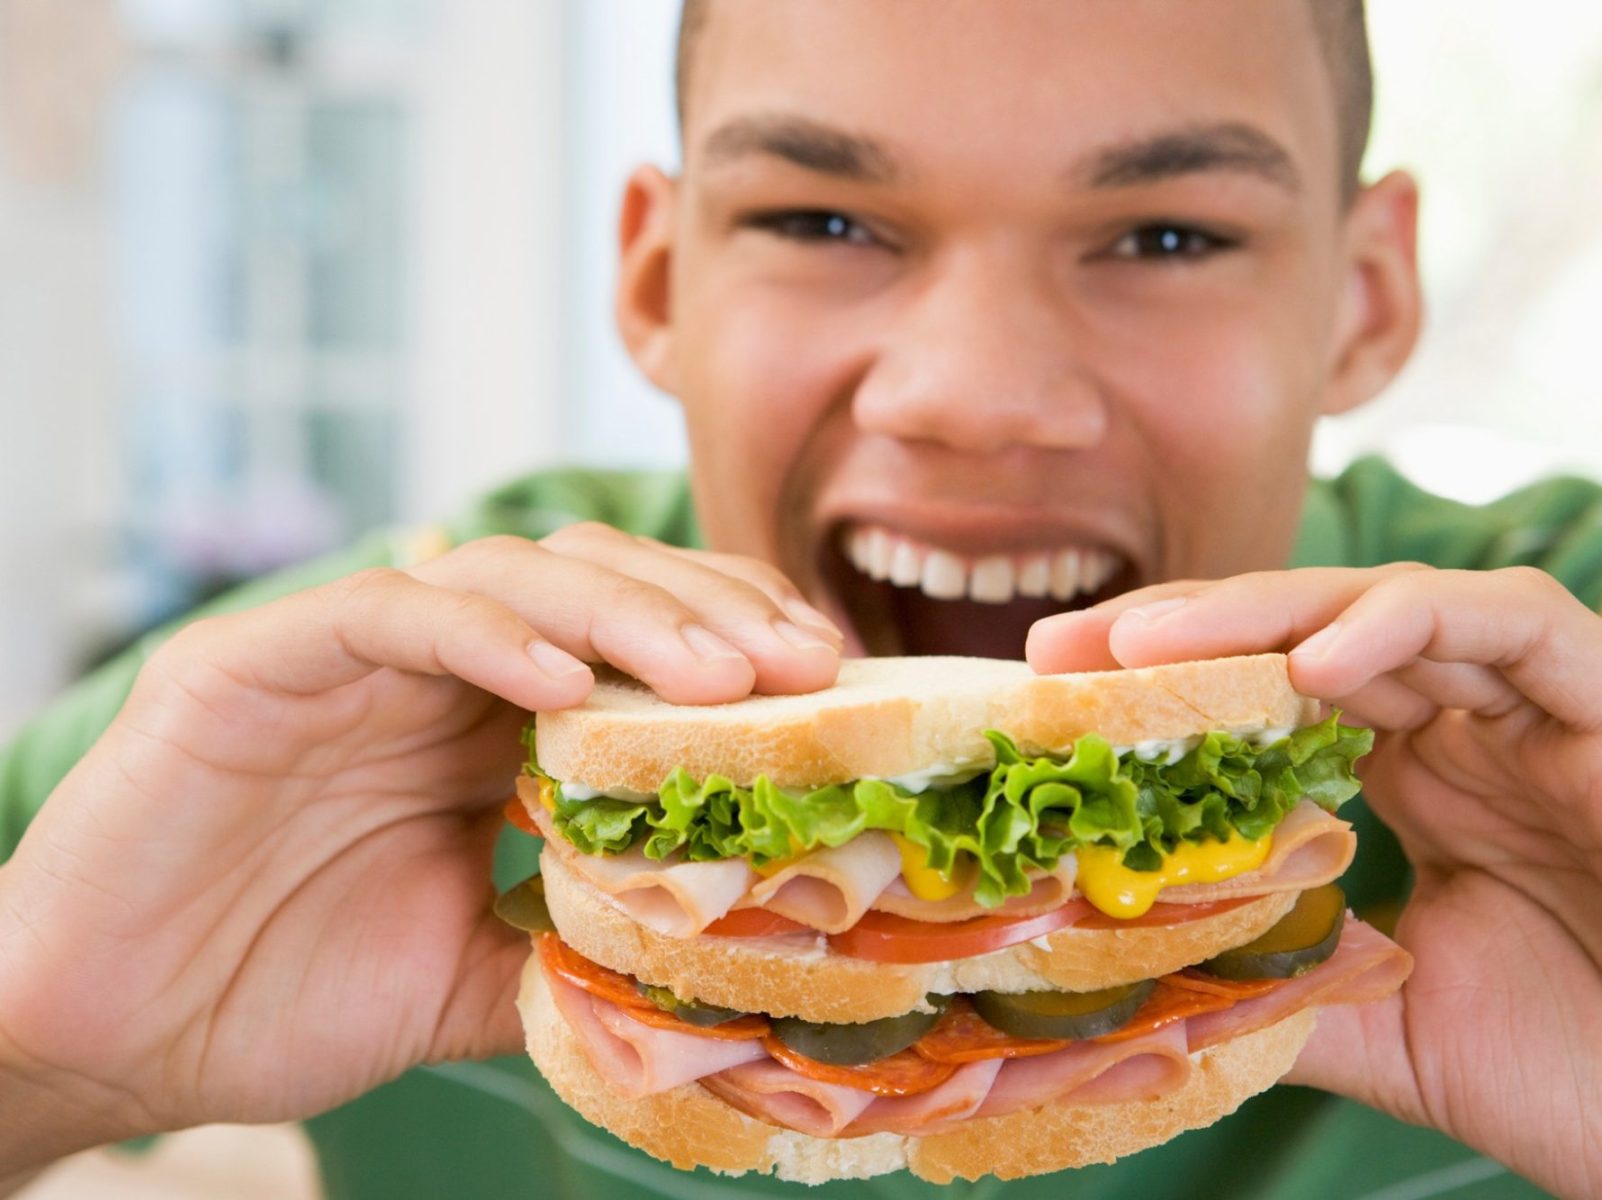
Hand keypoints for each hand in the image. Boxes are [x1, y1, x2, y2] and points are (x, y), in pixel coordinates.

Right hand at [0, 525, 840, 1168]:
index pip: (634, 640)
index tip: (831, 688)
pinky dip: (489, 633)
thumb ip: (574, 935)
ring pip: (510, 574)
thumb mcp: (473, 975)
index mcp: (487, 725)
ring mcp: (347, 654)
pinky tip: (568, 683)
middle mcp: (432, 670)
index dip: (736, 646)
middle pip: (597, 584)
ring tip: (719, 674)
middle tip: (804, 665)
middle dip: (709, 614)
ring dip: (627, 613)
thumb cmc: (279, 997)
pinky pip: (392, 609)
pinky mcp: (257, 659)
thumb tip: (719, 948)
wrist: (110, 1040)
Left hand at [1028, 565, 1601, 1199]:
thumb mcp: (1400, 1025)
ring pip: (1397, 611)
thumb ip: (1294, 982)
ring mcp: (1557, 715)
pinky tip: (1318, 661)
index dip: (1170, 686)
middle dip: (1185, 632)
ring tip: (1150, 650)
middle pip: (1313, 634)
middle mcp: (1482, 730)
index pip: (1277, 695)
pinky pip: (1519, 627)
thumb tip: (1156, 976)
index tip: (1053, 701)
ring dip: (1266, 614)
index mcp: (1428, 783)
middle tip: (1062, 650)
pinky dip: (1412, 625)